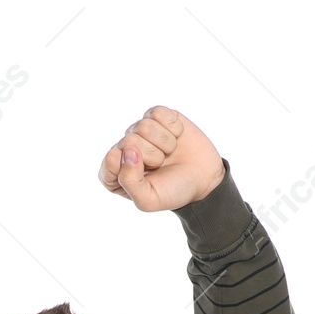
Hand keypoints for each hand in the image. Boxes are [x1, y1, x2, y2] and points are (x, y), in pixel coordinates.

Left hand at [97, 106, 224, 211]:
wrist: (203, 180)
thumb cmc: (173, 192)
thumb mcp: (148, 200)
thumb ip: (129, 181)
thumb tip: (128, 150)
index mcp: (114, 172)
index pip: (111, 159)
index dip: (132, 167)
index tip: (147, 176)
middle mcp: (124, 148)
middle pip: (130, 140)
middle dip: (153, 156)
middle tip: (161, 165)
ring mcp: (141, 131)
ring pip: (145, 125)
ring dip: (165, 143)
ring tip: (169, 153)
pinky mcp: (158, 118)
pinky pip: (159, 112)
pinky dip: (173, 127)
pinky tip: (176, 137)